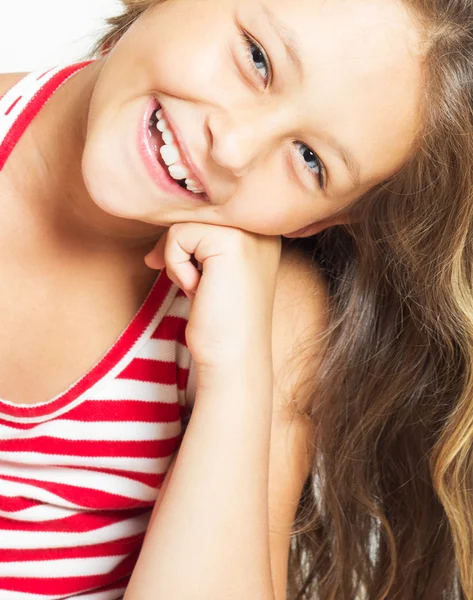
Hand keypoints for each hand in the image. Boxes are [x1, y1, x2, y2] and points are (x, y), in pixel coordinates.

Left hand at [145, 224, 280, 368]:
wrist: (234, 357)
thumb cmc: (221, 322)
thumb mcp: (213, 272)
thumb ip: (199, 243)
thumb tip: (158, 230)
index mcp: (261, 233)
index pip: (207, 214)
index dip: (187, 241)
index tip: (188, 275)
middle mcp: (260, 227)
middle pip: (195, 213)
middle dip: (179, 248)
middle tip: (191, 285)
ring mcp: (249, 232)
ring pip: (185, 222)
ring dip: (178, 259)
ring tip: (199, 288)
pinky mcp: (231, 241)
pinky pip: (179, 235)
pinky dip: (176, 265)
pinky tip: (197, 290)